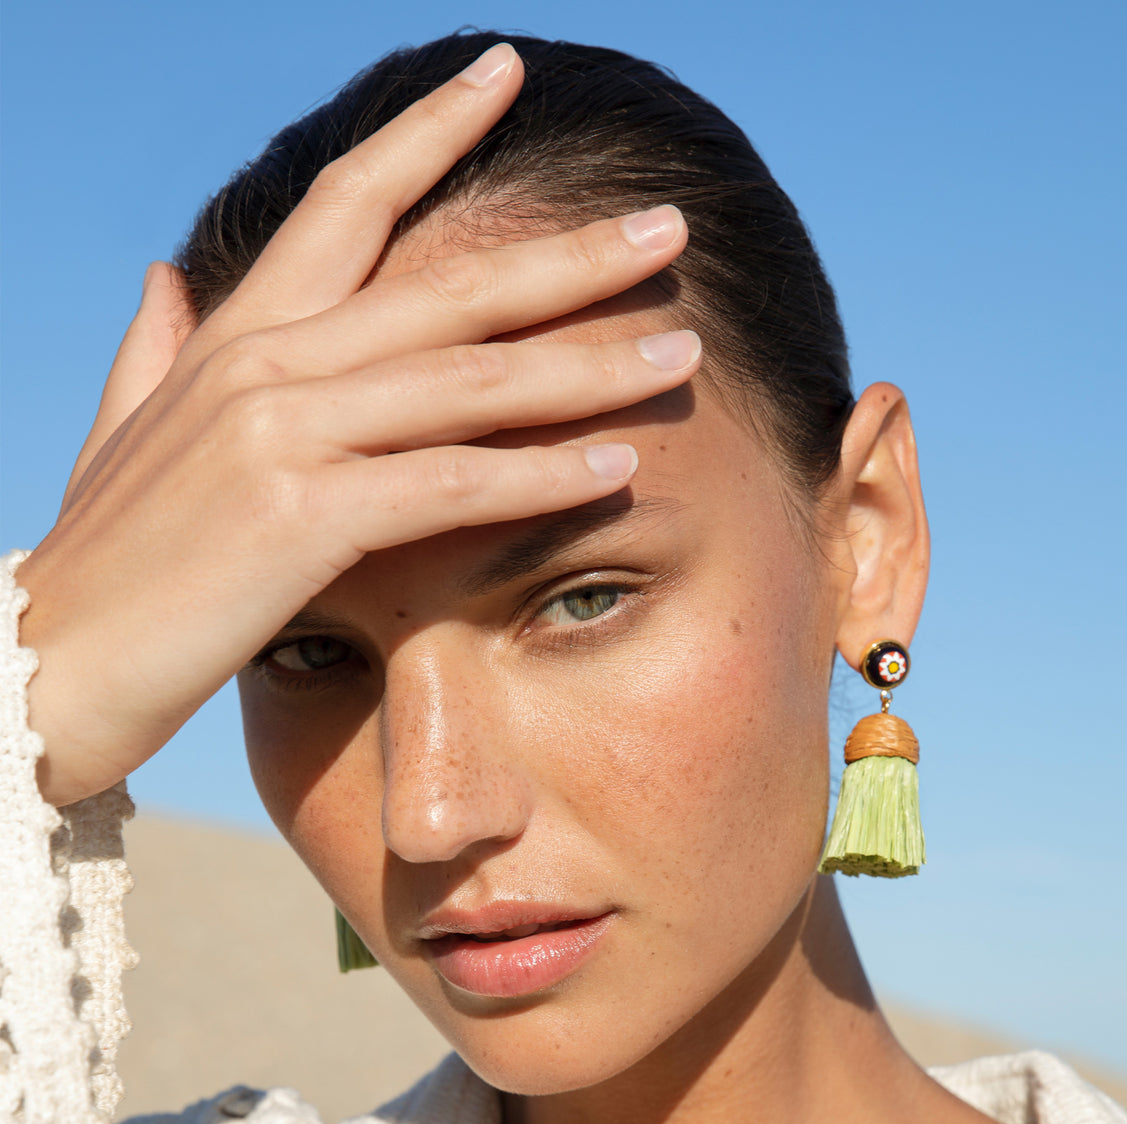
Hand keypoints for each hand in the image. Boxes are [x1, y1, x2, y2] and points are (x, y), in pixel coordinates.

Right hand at [15, 43, 698, 805]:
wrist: (37, 664)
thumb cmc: (104, 563)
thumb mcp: (125, 438)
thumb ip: (159, 354)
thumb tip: (172, 275)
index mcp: (236, 338)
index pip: (347, 204)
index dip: (428, 133)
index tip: (504, 76)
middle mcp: (266, 364)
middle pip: (447, 289)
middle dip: (567, 257)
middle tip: (667, 227)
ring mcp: (283, 435)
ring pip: (469, 382)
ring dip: (587, 366)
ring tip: (682, 351)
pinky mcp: (301, 518)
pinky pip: (449, 484)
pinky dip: (539, 474)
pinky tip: (620, 464)